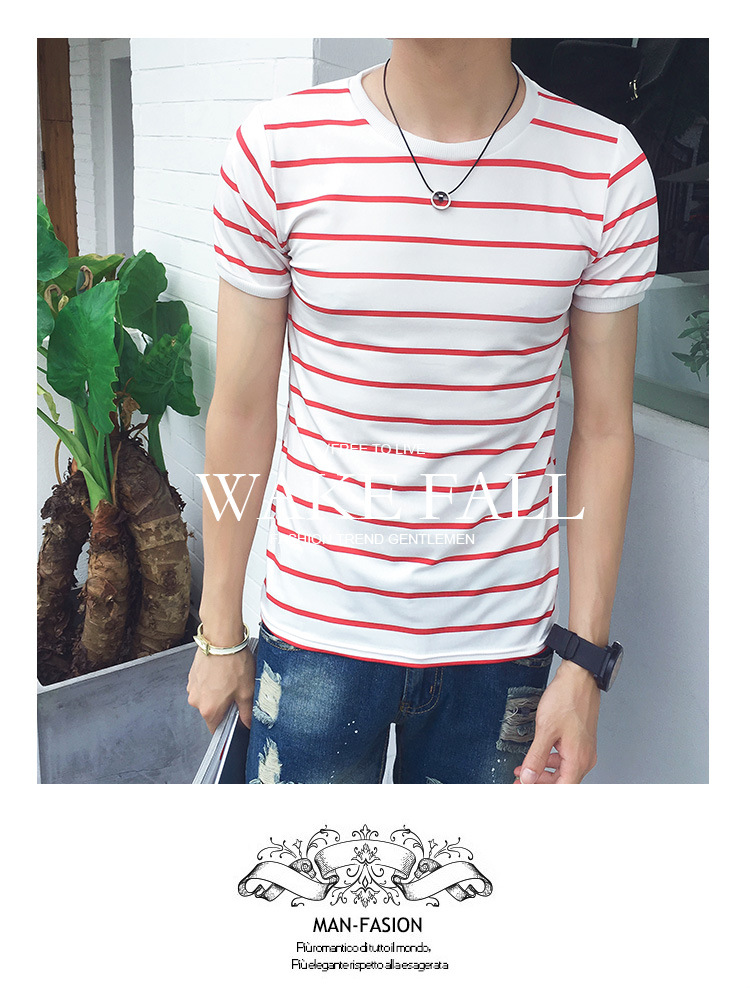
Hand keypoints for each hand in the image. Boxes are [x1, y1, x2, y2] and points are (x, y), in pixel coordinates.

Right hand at [187, 645, 255, 733]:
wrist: (221, 639)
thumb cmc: (233, 663)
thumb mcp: (247, 691)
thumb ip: (247, 712)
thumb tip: (248, 723)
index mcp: (209, 709)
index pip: (215, 729)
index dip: (227, 725)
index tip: (234, 718)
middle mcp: (196, 701)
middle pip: (211, 712)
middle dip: (223, 706)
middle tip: (236, 692)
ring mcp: (192, 688)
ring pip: (206, 698)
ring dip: (217, 693)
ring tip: (229, 679)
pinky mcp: (192, 676)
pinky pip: (202, 686)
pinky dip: (211, 683)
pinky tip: (222, 672)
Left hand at [513, 661, 599, 783]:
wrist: (579, 678)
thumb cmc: (567, 699)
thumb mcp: (545, 730)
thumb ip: (536, 757)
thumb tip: (528, 777)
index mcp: (578, 759)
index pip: (561, 789)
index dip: (541, 793)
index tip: (525, 791)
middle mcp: (584, 758)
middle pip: (561, 783)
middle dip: (539, 784)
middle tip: (520, 783)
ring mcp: (584, 750)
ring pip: (562, 771)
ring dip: (543, 773)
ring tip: (524, 770)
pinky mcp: (580, 741)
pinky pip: (565, 759)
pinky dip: (549, 761)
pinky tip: (537, 757)